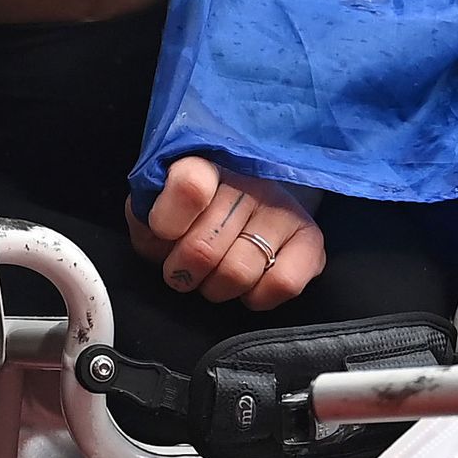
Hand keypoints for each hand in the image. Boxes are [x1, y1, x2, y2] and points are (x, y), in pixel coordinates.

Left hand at [129, 155, 324, 310]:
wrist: (247, 195)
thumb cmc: (191, 209)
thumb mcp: (155, 203)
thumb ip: (147, 214)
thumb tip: (161, 236)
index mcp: (204, 162)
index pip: (188, 186)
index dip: (167, 220)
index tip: (162, 231)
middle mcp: (248, 181)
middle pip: (202, 251)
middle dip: (183, 271)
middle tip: (184, 265)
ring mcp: (283, 208)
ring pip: (237, 274)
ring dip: (215, 287)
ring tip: (214, 272)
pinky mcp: (311, 240)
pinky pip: (282, 284)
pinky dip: (256, 296)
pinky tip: (248, 281)